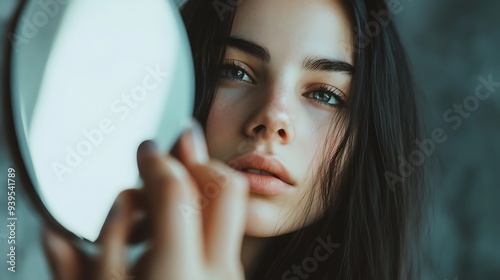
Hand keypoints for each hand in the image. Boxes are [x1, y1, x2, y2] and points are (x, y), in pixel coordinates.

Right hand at [43, 122, 248, 279]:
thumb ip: (75, 265)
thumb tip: (57, 232)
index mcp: (175, 274)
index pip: (176, 193)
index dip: (156, 162)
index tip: (145, 151)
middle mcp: (214, 272)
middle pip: (226, 187)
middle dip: (196, 161)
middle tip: (167, 157)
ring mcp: (230, 275)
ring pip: (230, 207)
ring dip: (194, 191)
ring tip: (151, 211)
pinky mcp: (231, 277)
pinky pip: (225, 231)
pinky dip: (197, 218)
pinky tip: (163, 233)